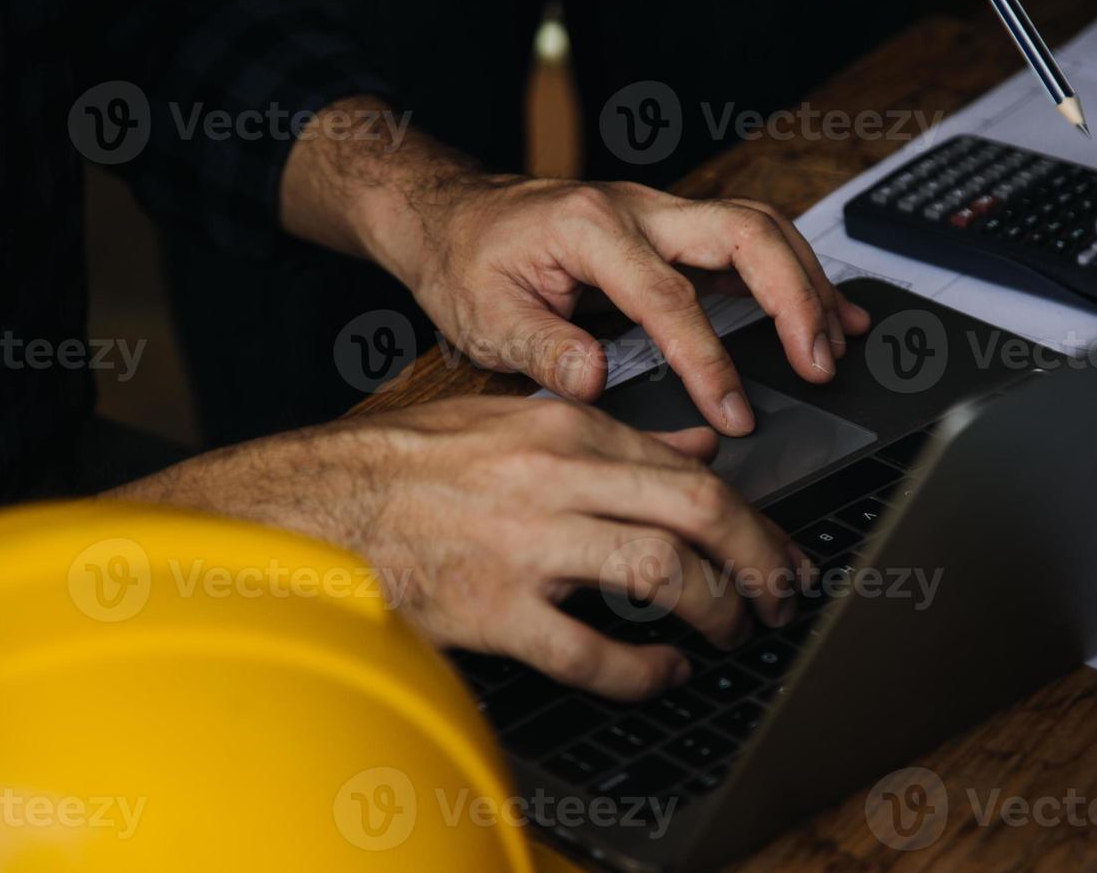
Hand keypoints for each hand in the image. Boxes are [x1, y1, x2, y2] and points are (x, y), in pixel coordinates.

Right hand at [107, 397, 815, 699]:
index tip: (776, 548)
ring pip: (663, 574)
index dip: (753, 516)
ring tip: (732, 633)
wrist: (313, 509)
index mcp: (566, 430)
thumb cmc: (406, 465)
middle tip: (783, 594)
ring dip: (717, 610)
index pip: (692, 468)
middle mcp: (557, 480)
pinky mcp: (494, 612)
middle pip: (700, 511)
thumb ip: (612, 435)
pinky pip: (592, 651)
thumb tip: (696, 445)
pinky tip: (662, 675)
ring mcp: (527, 547)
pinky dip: (642, 672)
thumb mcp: (514, 421)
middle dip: (761, 558)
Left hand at [281, 100, 870, 435]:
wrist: (455, 216)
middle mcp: (637, 209)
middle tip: (819, 363)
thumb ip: (542, 349)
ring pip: (761, 229)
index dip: (709, 359)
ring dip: (807, 284)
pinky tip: (828, 313)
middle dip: (794, 298)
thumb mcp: (484, 315)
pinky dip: (795, 277)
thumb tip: (596, 382)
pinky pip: (750, 243)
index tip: (734, 411)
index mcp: (591, 229)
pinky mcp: (675, 230)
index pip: (669, 296)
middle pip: (745, 233)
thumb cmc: (469, 263)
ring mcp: (661, 213)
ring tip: (839, 343)